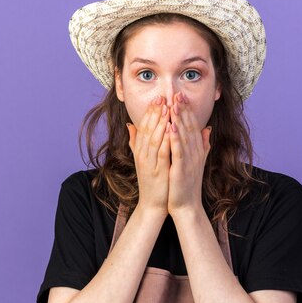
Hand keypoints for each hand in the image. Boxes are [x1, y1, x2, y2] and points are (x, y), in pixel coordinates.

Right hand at [126, 95, 171, 214]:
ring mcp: (149, 164)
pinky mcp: (158, 172)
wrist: (152, 205)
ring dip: (160, 123)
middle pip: (147, 130)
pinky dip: (166, 140)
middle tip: (162, 97)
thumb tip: (130, 125)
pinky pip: (162, 153)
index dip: (149, 113)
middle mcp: (142, 156)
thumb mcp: (142, 160)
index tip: (157, 99)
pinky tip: (171, 130)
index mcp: (140, 152)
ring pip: (154, 139)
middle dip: (155, 113)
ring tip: (167, 108)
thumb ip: (135, 142)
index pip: (143, 128)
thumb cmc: (151, 182)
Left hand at [167, 91, 212, 216]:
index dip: (188, 111)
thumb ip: (203, 145)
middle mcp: (195, 153)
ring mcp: (190, 160)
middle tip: (178, 94)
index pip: (193, 126)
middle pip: (189, 127)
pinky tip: (170, 127)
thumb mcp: (196, 161)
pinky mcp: (182, 169)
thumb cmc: (187, 184)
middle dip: (183, 110)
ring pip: (185, 136)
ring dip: (179, 120)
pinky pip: (179, 151)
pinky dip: (175, 139)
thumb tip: (208, 129)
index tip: (182, 96)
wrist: (187, 205)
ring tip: (173, 105)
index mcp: (197, 150)